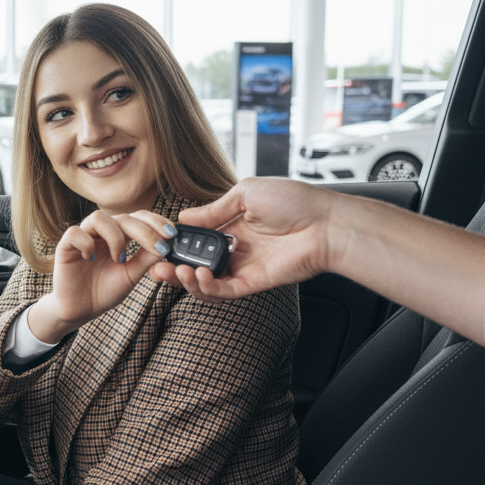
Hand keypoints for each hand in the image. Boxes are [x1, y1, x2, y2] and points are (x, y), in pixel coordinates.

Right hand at [27, 209, 176, 341]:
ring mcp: (83, 237)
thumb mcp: (131, 275)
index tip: (172, 234)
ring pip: (99, 218)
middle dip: (144, 230)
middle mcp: (101, 232)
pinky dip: (86, 243)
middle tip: (158, 246)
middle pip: (124, 217)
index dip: (155, 222)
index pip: (138, 218)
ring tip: (119, 258)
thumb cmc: (104, 291)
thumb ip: (146, 259)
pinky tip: (90, 258)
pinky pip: (75, 233)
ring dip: (114, 236)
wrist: (80, 311)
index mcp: (119, 236)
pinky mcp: (65, 246)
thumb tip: (167, 244)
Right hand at [149, 177, 339, 300]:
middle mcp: (236, 248)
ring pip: (206, 282)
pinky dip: (207, 287)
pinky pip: (224, 291)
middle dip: (174, 267)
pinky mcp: (254, 283)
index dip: (178, 244)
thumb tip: (183, 217)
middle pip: (197, 264)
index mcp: (233, 225)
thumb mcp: (246, 193)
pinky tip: (198, 276)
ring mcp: (244, 267)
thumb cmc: (295, 201)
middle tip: (157, 267)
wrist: (327, 223)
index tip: (161, 244)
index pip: (197, 239)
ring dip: (186, 280)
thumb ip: (213, 210)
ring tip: (175, 272)